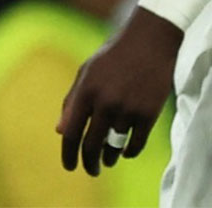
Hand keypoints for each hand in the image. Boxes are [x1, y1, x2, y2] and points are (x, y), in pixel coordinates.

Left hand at [56, 8, 180, 174]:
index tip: (70, 166)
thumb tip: (60, 132)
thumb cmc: (114, 55)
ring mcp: (128, 109)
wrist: (150, 40)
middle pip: (92, 146)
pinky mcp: (148, 113)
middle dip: (89, 163)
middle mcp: (105, 102)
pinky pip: (136, 145)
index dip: (68, 154)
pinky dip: (129, 152)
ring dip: (109, 159)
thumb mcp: (87, 72)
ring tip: (107, 161)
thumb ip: (72, 101)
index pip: (71, 133)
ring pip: (114, 148)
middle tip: (91, 170)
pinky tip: (125, 152)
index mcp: (86, 90)